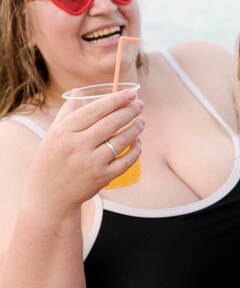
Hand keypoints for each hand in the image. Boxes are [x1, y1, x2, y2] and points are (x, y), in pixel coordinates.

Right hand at [25, 88, 143, 210]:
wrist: (50, 196)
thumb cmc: (52, 160)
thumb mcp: (53, 135)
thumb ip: (68, 113)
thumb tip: (79, 91)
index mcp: (64, 131)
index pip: (95, 109)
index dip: (116, 99)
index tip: (131, 93)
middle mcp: (78, 145)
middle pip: (111, 123)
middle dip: (130, 111)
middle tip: (140, 104)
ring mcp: (92, 162)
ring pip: (122, 140)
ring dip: (136, 128)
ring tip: (142, 121)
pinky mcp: (103, 177)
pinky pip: (126, 161)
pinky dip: (136, 150)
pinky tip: (138, 142)